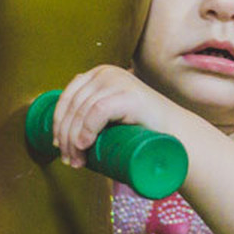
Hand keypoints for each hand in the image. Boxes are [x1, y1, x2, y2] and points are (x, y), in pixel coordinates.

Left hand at [52, 66, 179, 167]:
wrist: (176, 135)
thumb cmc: (140, 131)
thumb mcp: (109, 117)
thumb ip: (89, 116)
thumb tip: (58, 139)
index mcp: (98, 74)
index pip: (67, 97)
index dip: (58, 122)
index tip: (58, 146)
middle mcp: (106, 73)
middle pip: (73, 106)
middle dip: (65, 136)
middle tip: (69, 160)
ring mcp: (118, 81)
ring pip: (82, 111)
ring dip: (74, 140)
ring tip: (78, 161)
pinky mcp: (128, 95)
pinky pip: (97, 111)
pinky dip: (87, 130)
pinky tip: (85, 145)